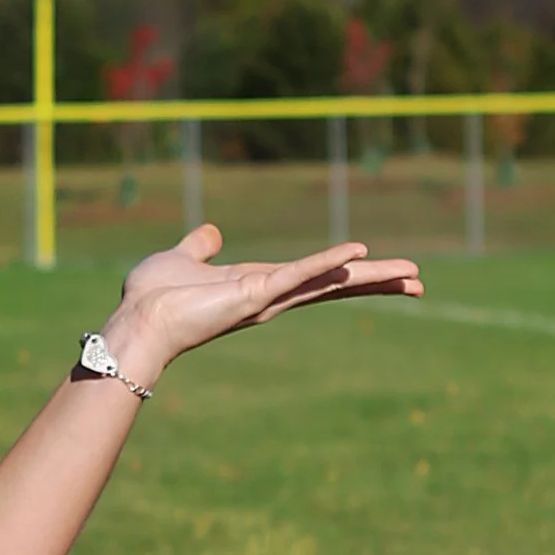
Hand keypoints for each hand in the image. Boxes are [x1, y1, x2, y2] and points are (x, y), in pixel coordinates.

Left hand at [101, 224, 422, 387]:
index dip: (351, 273)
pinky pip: (299, 275)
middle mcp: (272, 296)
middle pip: (336, 286)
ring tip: (412, 276)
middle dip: (377, 282)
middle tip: (418, 281)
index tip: (384, 270)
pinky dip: (328, 262)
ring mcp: (268, 297)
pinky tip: (359, 252)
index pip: (316, 278)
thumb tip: (210, 233)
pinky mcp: (256, 293)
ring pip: (330, 283)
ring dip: (370, 277)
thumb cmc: (152, 297)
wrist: (136, 321)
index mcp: (259, 285)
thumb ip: (199, 247)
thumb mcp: (181, 259)